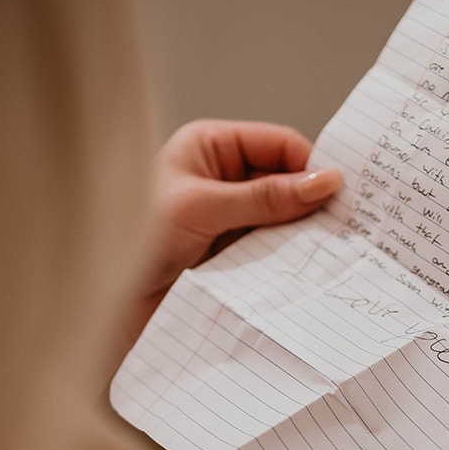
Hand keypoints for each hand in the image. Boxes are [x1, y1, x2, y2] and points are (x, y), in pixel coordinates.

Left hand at [121, 120, 341, 347]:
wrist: (100, 303)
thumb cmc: (130, 240)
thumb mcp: (201, 208)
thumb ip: (265, 197)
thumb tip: (324, 183)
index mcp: (210, 149)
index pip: (279, 146)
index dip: (311, 167)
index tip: (341, 194)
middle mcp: (220, 182)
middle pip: (286, 185)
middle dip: (311, 205)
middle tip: (348, 227)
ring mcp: (227, 223)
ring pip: (282, 224)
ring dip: (301, 239)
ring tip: (330, 254)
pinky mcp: (229, 261)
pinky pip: (271, 256)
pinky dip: (288, 264)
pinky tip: (305, 274)